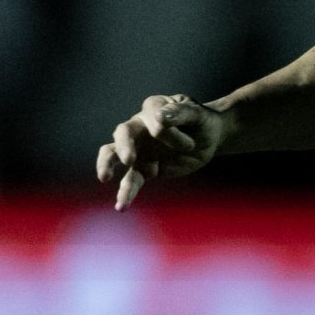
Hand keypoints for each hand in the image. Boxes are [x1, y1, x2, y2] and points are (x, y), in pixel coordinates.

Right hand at [95, 94, 229, 210]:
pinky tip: (121, 206)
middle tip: (128, 158)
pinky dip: (126, 192)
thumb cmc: (202, 121)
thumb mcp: (197, 114)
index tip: (190, 143)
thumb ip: (179, 113)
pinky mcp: (145, 169)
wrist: (210, 138)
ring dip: (108, 165)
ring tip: (104, 177)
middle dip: (124, 145)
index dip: (170, 131)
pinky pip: (132, 180)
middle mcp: (140, 127)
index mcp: (153, 108)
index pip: (152, 116)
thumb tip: (159, 117)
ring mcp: (139, 149)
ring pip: (115, 155)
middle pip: (123, 133)